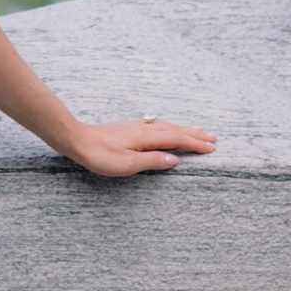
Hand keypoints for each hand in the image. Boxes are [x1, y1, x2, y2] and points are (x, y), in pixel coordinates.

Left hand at [64, 118, 216, 181]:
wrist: (77, 140)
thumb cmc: (100, 155)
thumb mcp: (128, 164)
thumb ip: (153, 161)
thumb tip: (175, 159)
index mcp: (147, 137)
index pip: (177, 139)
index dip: (195, 144)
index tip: (212, 147)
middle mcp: (144, 129)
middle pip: (175, 129)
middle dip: (195, 134)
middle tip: (213, 137)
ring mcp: (137, 127)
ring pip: (167, 126)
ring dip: (184, 129)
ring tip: (198, 130)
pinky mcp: (129, 128)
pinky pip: (158, 126)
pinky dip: (170, 127)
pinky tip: (169, 129)